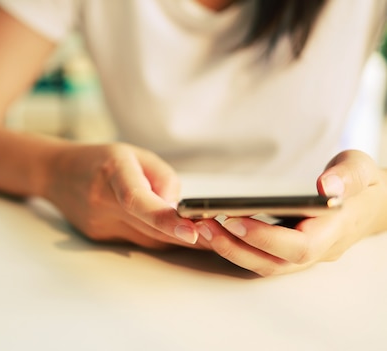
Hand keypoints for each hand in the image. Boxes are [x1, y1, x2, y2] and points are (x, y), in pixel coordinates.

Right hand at [44, 142, 199, 248]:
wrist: (56, 173)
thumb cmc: (100, 159)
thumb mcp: (134, 153)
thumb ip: (162, 178)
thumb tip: (179, 209)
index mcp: (111, 171)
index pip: (137, 200)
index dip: (165, 218)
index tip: (192, 231)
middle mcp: (101, 200)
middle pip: (147, 227)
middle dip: (186, 235)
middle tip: (220, 238)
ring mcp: (97, 224)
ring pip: (146, 239)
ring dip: (177, 239)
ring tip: (207, 237)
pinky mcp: (98, 237)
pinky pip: (136, 241)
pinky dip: (157, 237)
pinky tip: (176, 234)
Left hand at [195, 150, 386, 275]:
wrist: (369, 204)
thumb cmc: (363, 185)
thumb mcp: (362, 169)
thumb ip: (348, 175)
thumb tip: (326, 184)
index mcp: (335, 231)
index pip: (300, 246)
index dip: (266, 238)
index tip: (234, 219)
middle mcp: (317, 250)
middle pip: (273, 263)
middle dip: (236, 247)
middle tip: (205, 225)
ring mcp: (302, 257)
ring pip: (264, 265)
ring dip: (230, 250)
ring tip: (202, 227)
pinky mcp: (288, 253)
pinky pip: (260, 258)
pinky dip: (235, 248)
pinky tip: (212, 230)